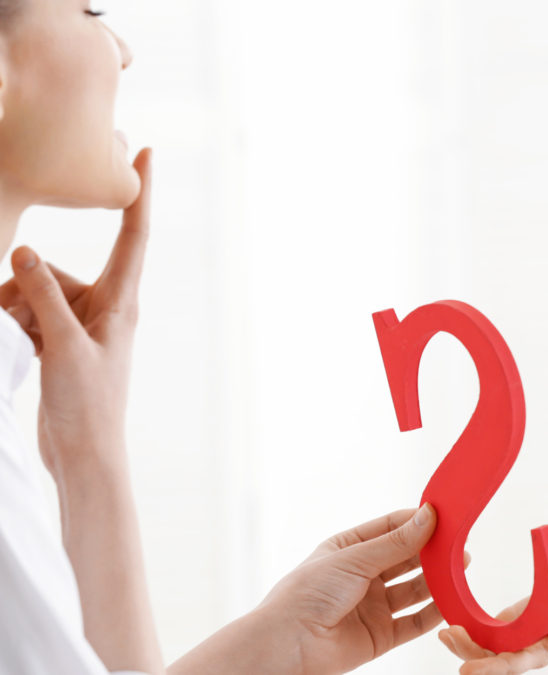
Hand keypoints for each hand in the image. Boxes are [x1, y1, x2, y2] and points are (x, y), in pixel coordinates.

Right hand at [0, 148, 151, 480]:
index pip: (132, 236)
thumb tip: (23, 250)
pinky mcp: (60, 342)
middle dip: (25, 289)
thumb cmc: (87, 405)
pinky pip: (27, 314)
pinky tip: (15, 348)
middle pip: (54, 272)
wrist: (83, 454)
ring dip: (15, 311)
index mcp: (121, 302)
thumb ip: (44, 295)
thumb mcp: (63, 345)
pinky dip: (15, 325)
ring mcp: (81, 325)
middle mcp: (105, 307)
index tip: (147, 153)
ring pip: (33, 292)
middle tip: (20, 324)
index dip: (139, 195)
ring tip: (20, 344)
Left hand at [252, 505, 442, 674]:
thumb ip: (396, 543)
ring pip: (414, 589)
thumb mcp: (354, 559)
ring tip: (461, 568)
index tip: (445, 515)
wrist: (287, 646)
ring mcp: (373, 606)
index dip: (417, 522)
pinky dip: (434, 613)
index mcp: (349, 549)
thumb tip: (429, 516)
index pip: (391, 528)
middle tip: (459, 544)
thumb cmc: (307, 594)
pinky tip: (451, 601)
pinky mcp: (380, 636)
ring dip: (437, 580)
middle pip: (406, 559)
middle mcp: (363, 576)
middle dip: (432, 551)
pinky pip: (414, 622)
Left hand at [439, 579, 547, 674]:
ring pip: (483, 651)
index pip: (510, 665)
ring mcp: (513, 645)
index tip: (466, 670)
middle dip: (467, 652)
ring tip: (443, 633)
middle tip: (447, 635)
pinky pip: (485, 637)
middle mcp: (522, 654)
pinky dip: (468, 635)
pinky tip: (451, 627)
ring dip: (462, 645)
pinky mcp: (508, 632)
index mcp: (538, 655)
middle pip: (490, 660)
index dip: (488, 669)